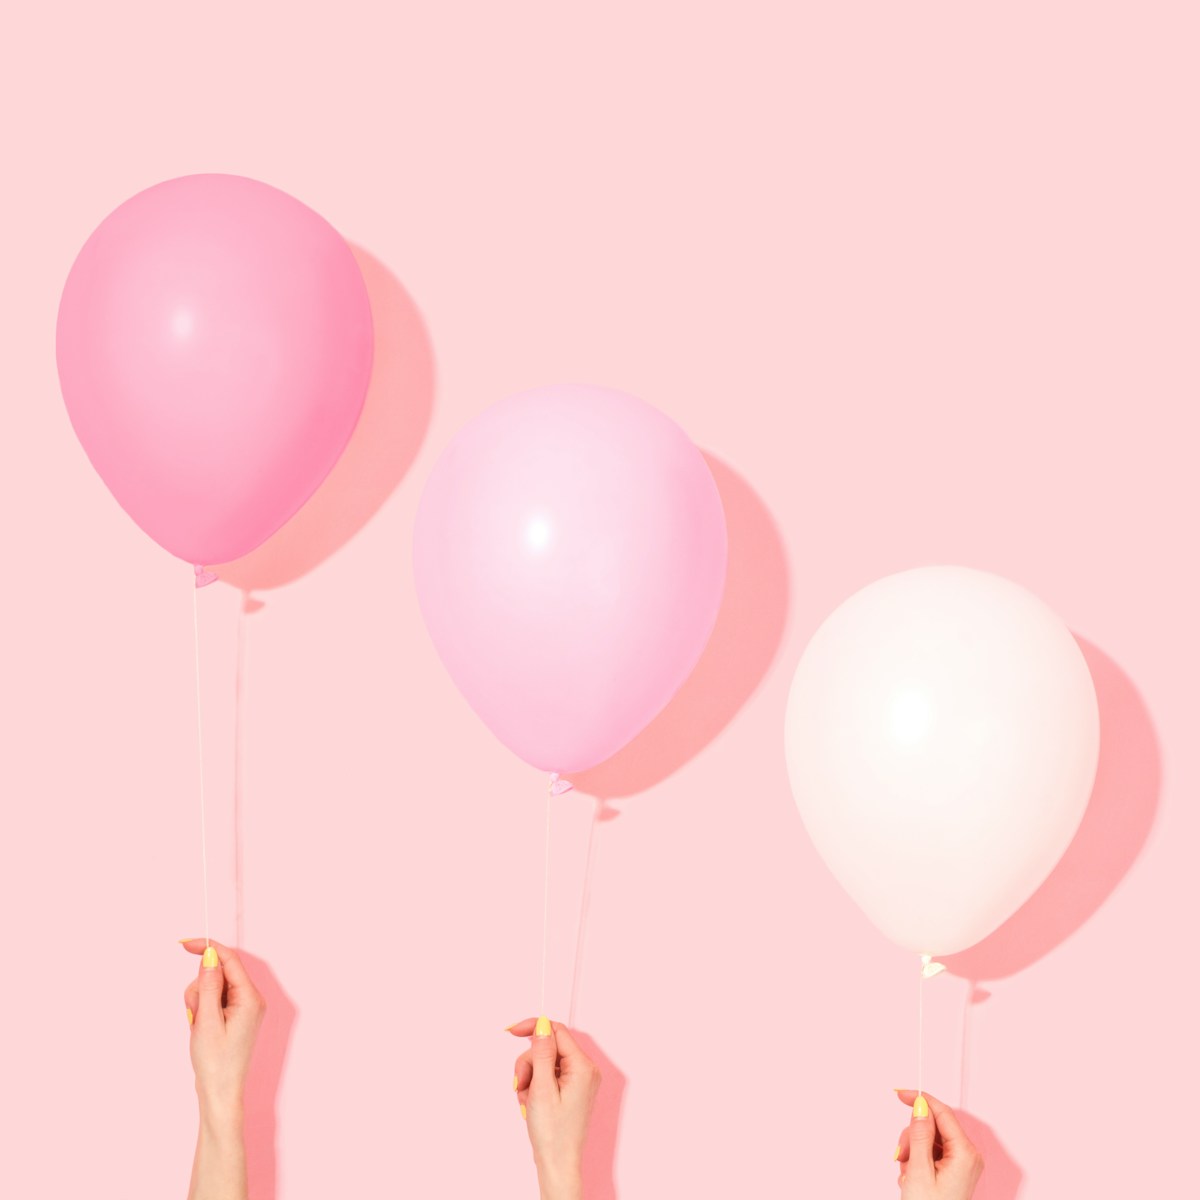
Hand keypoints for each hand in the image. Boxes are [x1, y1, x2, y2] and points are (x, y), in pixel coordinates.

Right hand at [181, 939, 266, 1117]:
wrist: (219, 1093)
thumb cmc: (215, 1061)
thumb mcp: (207, 1020)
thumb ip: (209, 985)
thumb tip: (210, 956)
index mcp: (249, 997)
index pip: (229, 960)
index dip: (208, 948)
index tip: (184, 943)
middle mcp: (250, 999)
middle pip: (218, 974)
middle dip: (199, 989)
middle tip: (195, 1014)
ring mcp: (242, 1008)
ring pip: (212, 987)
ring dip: (198, 1002)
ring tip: (198, 1027)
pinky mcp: (233, 1016)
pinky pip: (212, 1001)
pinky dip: (201, 1011)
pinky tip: (200, 1030)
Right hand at [508, 1017, 600, 1199]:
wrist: (557, 1164)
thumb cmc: (552, 1133)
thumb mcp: (542, 1088)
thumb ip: (542, 1053)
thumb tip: (542, 1024)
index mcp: (582, 1067)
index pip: (556, 1031)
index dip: (534, 1028)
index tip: (512, 1031)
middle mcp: (584, 1070)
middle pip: (548, 1048)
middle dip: (529, 1064)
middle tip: (522, 1085)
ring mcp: (578, 1080)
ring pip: (544, 1062)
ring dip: (530, 1077)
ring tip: (527, 1100)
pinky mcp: (571, 1089)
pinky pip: (548, 1075)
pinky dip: (535, 1085)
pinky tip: (531, 1103)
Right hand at [894, 1090, 983, 1198]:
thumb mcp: (919, 1169)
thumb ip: (919, 1134)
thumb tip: (920, 1105)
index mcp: (965, 1154)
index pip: (943, 1113)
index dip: (921, 1099)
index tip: (900, 1093)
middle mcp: (968, 1156)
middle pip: (934, 1126)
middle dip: (913, 1136)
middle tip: (902, 1155)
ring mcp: (962, 1164)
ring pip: (930, 1139)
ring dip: (913, 1149)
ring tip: (907, 1171)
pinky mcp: (954, 1171)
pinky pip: (932, 1152)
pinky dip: (918, 1158)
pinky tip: (912, 1175)